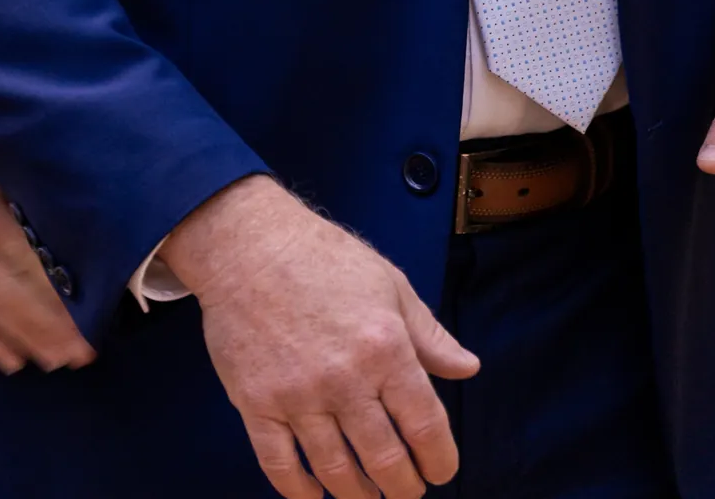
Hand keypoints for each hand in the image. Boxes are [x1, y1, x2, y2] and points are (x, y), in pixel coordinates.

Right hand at [0, 95, 94, 375]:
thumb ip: (15, 168)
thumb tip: (57, 192)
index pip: (27, 264)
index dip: (58, 294)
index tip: (90, 313)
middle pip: (13, 299)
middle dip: (50, 330)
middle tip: (84, 353)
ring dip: (24, 340)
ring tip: (58, 361)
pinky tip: (8, 357)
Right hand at [161, 174, 478, 498]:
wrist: (245, 242)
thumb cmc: (322, 256)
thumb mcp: (389, 283)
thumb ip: (429, 334)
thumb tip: (468, 369)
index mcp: (385, 348)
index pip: (425, 428)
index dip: (439, 461)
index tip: (439, 470)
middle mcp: (344, 379)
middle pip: (385, 461)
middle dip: (403, 487)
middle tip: (406, 489)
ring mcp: (297, 395)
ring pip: (337, 472)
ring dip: (360, 495)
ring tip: (368, 495)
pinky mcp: (256, 402)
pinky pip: (280, 465)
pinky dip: (301, 492)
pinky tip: (316, 495)